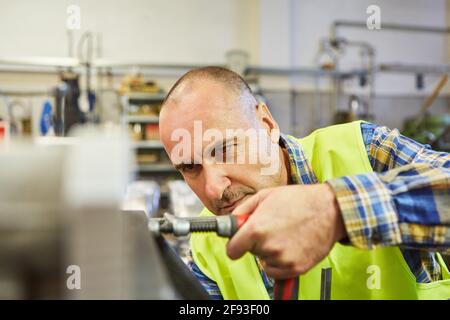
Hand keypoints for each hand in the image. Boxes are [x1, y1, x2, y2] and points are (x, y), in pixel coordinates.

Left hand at [226, 183, 345, 278]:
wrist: (330, 209)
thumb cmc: (298, 199)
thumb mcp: (265, 195)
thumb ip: (243, 210)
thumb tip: (231, 222)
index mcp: (257, 228)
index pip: (232, 250)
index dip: (234, 245)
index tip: (238, 243)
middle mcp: (268, 247)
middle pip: (251, 252)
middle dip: (257, 242)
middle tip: (272, 227)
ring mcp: (283, 259)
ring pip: (265, 261)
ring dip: (270, 251)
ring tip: (285, 234)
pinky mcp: (297, 268)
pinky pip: (276, 272)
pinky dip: (280, 262)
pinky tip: (290, 246)